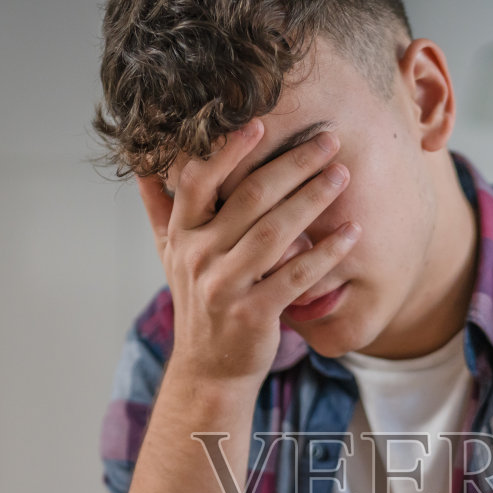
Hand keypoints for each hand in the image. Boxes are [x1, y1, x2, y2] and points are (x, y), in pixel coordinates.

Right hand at [136, 119, 360, 387]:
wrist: (209, 369)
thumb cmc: (199, 303)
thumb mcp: (170, 256)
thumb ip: (159, 208)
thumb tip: (141, 164)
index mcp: (181, 235)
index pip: (199, 180)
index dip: (228, 150)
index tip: (260, 122)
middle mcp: (198, 257)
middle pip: (249, 197)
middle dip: (293, 164)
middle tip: (327, 140)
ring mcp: (225, 286)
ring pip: (275, 232)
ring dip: (313, 199)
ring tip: (342, 176)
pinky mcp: (253, 314)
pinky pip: (296, 276)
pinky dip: (326, 253)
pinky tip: (351, 233)